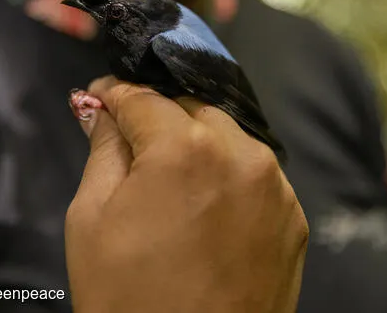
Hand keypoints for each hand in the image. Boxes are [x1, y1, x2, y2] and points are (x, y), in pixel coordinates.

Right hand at [64, 76, 308, 312]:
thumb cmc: (126, 297)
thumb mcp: (92, 219)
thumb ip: (103, 148)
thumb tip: (101, 106)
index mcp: (184, 148)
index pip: (144, 97)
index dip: (116, 94)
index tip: (100, 98)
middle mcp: (241, 153)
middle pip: (192, 109)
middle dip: (159, 117)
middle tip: (131, 141)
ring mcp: (275, 187)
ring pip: (229, 137)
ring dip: (198, 143)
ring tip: (171, 176)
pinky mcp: (294, 218)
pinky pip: (256, 175)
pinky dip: (229, 176)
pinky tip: (207, 206)